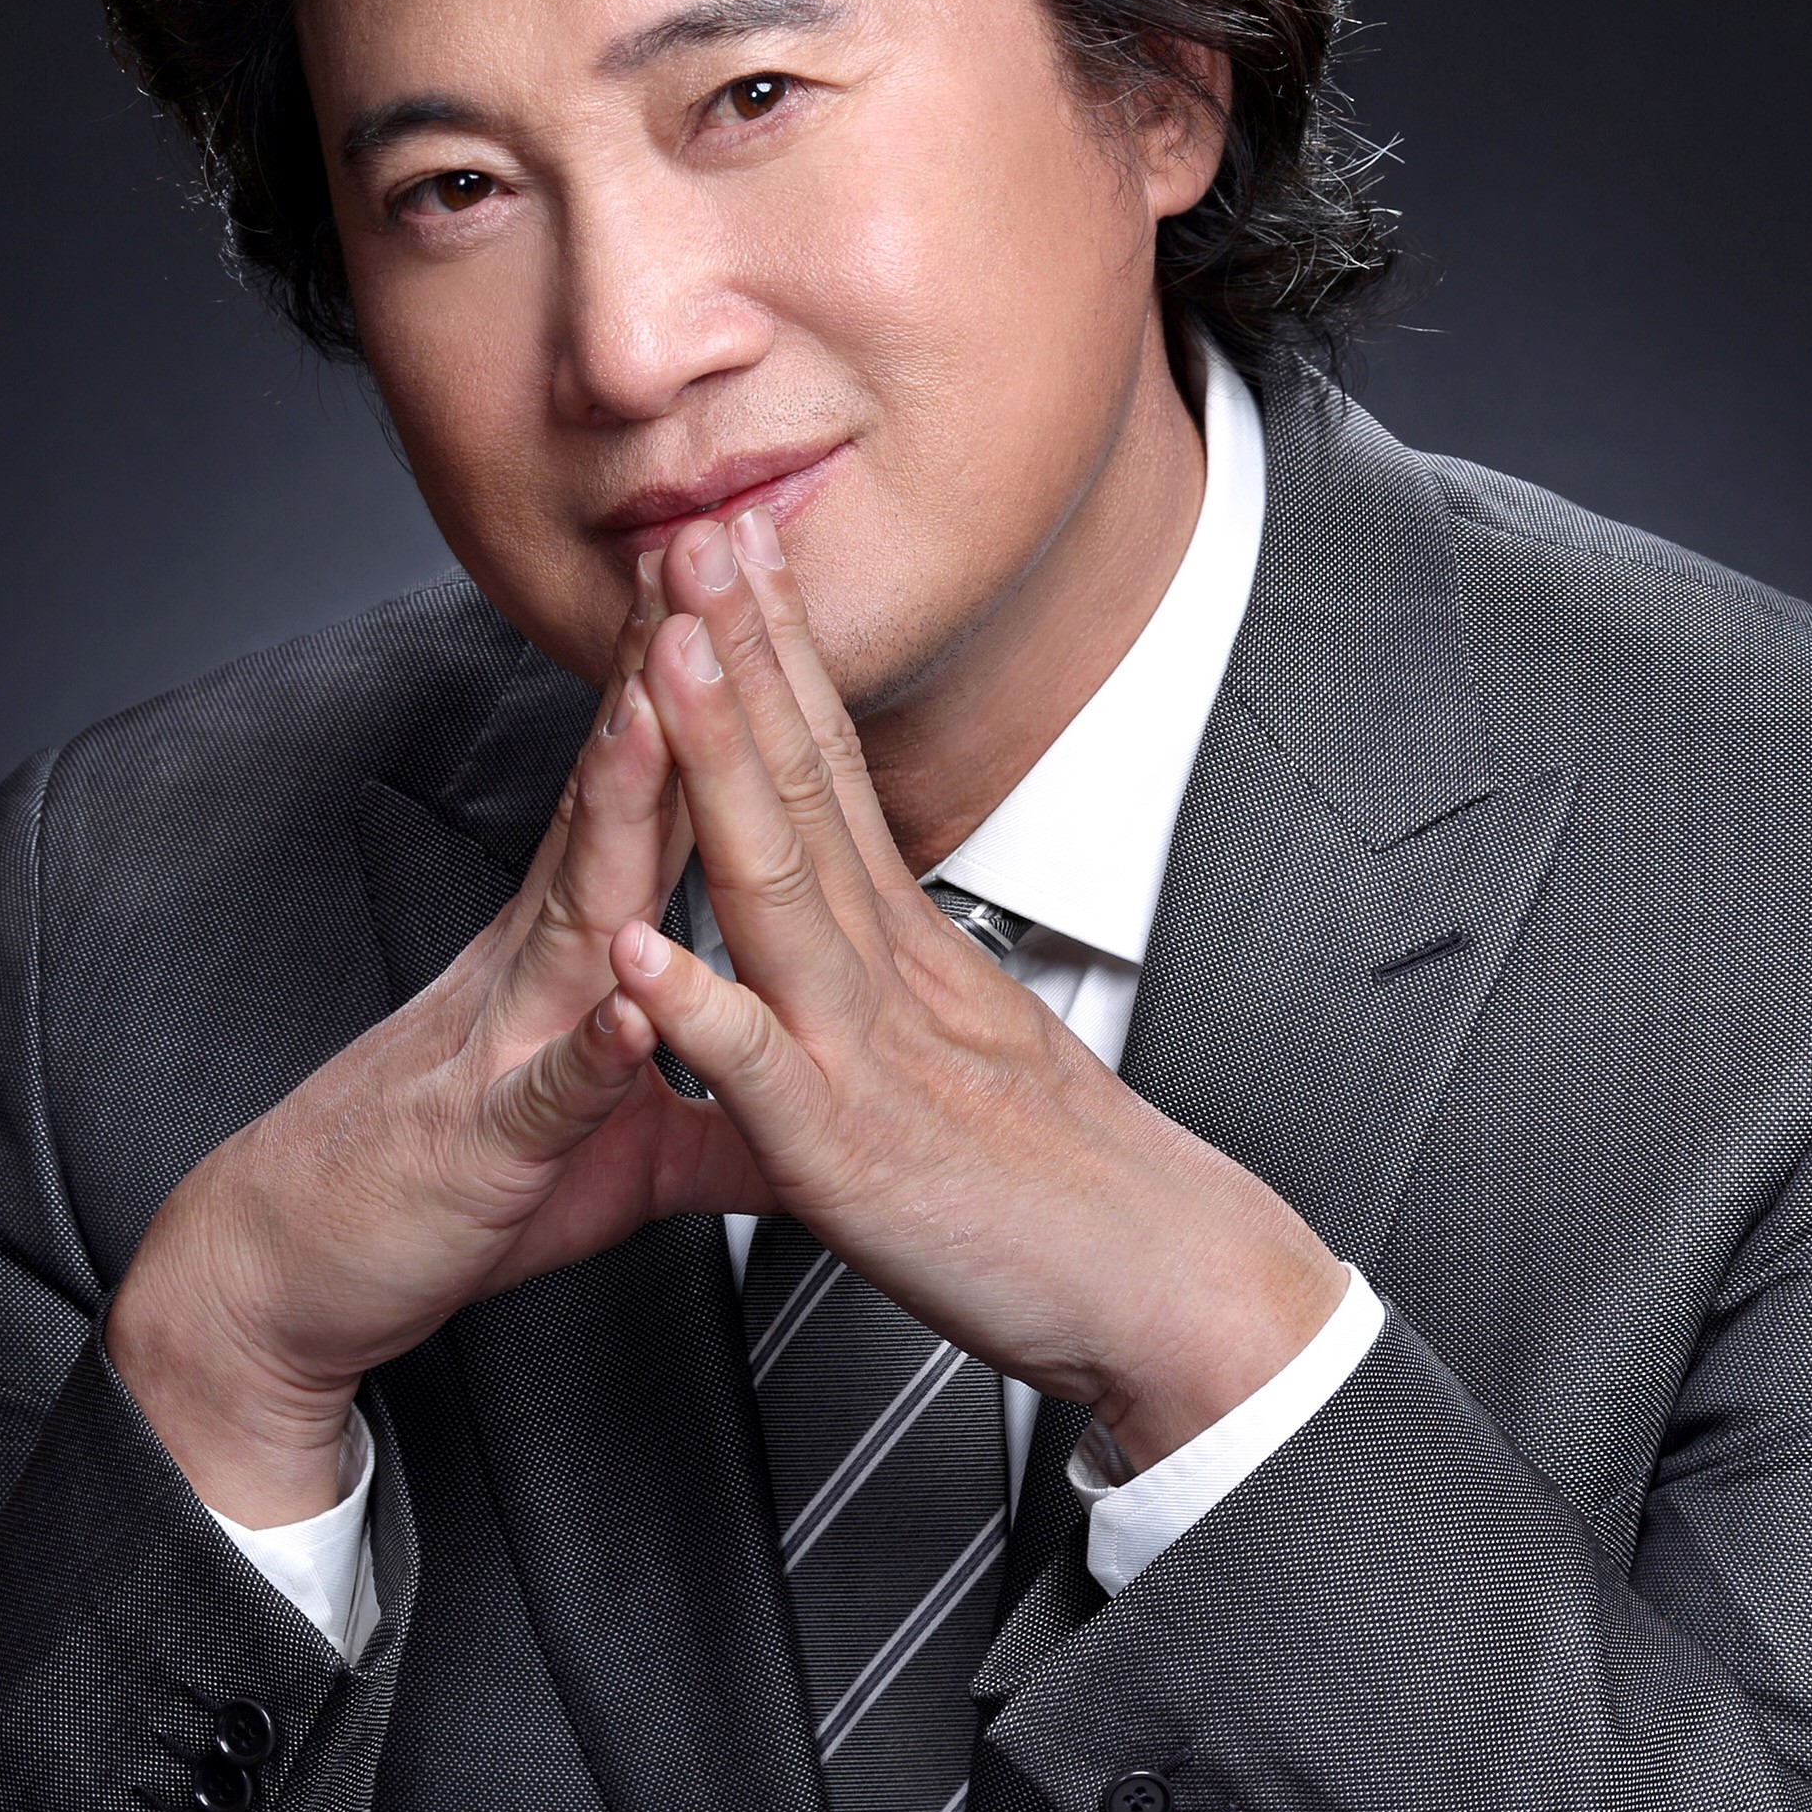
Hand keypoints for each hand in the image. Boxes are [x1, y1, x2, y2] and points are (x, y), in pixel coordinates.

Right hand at [109, 556, 765, 1521]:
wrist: (291, 1273)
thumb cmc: (447, 1193)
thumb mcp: (608, 1144)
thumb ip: (699, 1100)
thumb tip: (794, 1085)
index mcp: (568, 951)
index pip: (652, 798)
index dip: (705, 695)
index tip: (749, 588)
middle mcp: (533, 967)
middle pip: (613, 803)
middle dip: (664, 685)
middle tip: (706, 563)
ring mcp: (504, 1042)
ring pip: (576, 906)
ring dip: (623, 809)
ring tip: (669, 714)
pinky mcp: (485, 1142)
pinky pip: (548, 1089)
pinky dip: (595, 1044)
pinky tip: (633, 1000)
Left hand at [607, 510, 1347, 1470]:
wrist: (1167, 1285)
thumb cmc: (1061, 1187)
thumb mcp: (967, 1044)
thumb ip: (899, 972)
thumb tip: (862, 908)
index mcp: (905, 944)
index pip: (830, 764)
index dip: (775, 652)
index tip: (737, 550)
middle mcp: (884, 970)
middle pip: (804, 782)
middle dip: (741, 651)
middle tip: (701, 526)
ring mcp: (863, 1051)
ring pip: (779, 885)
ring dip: (718, 766)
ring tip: (666, 662)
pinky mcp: (844, 1153)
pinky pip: (760, 1074)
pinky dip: (699, 1011)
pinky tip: (645, 950)